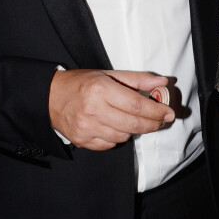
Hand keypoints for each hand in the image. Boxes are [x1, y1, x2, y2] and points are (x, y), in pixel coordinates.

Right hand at [49, 69, 174, 150]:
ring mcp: (87, 128)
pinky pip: (110, 144)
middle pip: (133, 124)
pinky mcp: (83, 140)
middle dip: (153, 124)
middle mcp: (94, 110)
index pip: (137, 105)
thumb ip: (136, 79)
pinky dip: (117, 137)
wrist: (50, 97)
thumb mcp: (107, 74)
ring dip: (133, 130)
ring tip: (132, 119)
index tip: (168, 113)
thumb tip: (161, 84)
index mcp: (101, 89)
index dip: (156, 111)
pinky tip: (115, 127)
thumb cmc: (81, 83)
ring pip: (123, 136)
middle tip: (162, 120)